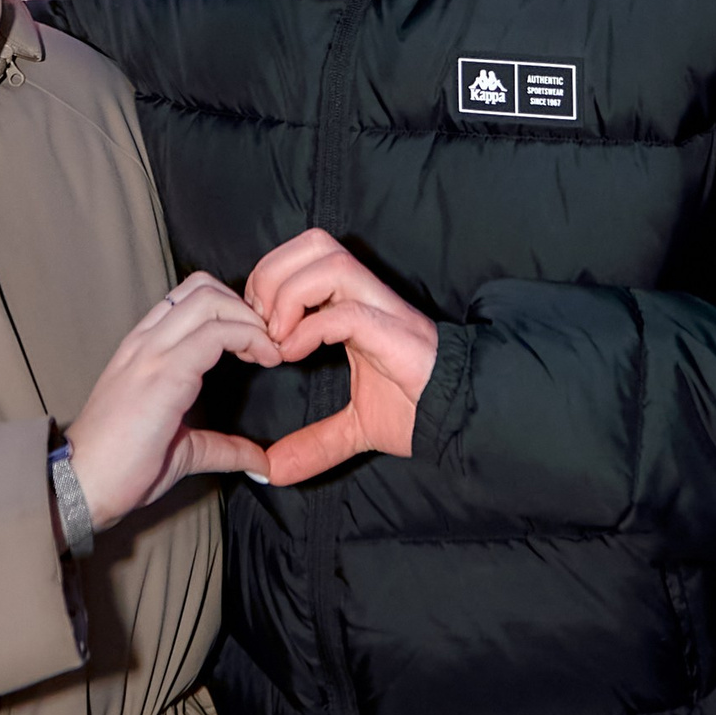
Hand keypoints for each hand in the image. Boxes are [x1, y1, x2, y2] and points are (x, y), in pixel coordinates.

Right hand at [67, 271, 278, 528]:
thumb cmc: (120, 468)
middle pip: (202, 287)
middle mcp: (145, 341)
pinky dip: (250, 338)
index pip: (189, 298)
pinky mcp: (163, 373)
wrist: (81, 486)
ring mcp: (152, 353)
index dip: (230, 310)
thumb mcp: (182, 451)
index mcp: (143, 349)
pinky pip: (215, 334)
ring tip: (268, 351)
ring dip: (249, 319)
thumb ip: (221, 447)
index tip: (255, 344)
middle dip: (245, 307)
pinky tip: (265, 360)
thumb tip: (259, 459)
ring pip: (210, 300)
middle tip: (268, 343)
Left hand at [243, 230, 438, 486]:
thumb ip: (314, 443)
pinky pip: (346, 310)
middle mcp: (369, 297)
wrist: (463, 422)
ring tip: (277, 338)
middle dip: (273, 274)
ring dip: (289, 295)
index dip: (270, 277)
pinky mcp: (395, 332)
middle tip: (260, 323)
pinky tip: (294, 355)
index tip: (252, 324)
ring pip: (330, 262)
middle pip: (314, 243)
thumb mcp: (355, 427)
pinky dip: (310, 328)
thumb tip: (273, 471)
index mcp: (355, 305)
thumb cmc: (418, 411)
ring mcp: (383, 310)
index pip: (307, 254)